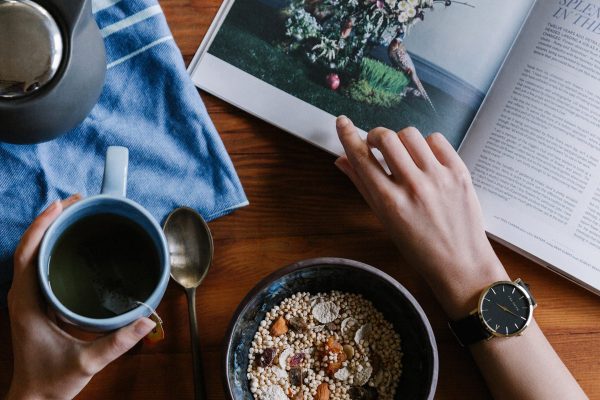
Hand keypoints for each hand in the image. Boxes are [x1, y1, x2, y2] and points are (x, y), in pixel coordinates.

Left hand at [7, 195, 155, 399]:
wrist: (34, 398)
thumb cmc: (52, 380)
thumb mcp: (87, 362)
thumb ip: (118, 342)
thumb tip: (148, 321)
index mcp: (27, 303)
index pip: (27, 254)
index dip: (42, 226)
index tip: (61, 205)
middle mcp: (22, 295)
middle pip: (29, 246)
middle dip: (49, 219)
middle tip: (77, 202)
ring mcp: (26, 298)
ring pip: (32, 253)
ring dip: (49, 230)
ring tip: (75, 213)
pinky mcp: (35, 302)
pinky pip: (38, 265)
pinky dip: (51, 246)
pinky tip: (71, 242)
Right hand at [334, 116, 508, 317]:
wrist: (460, 263)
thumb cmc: (418, 247)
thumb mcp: (384, 220)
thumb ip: (362, 186)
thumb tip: (341, 160)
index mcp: (389, 202)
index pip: (361, 158)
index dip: (348, 135)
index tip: (342, 122)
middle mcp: (413, 186)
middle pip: (386, 138)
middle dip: (376, 135)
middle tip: (377, 144)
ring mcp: (438, 177)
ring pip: (410, 134)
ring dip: (401, 140)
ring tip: (404, 155)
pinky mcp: (459, 172)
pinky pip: (436, 140)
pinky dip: (426, 144)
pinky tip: (425, 159)